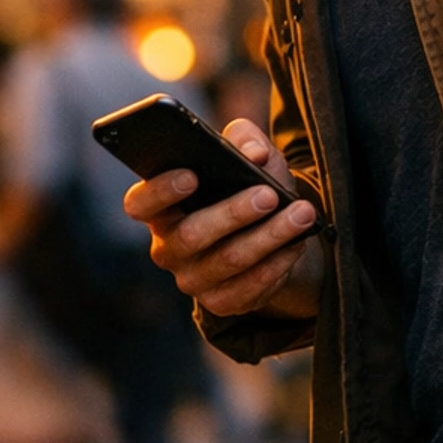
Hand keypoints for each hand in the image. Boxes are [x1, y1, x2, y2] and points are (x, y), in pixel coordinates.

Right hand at [124, 118, 324, 319]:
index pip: (140, 203)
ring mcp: (192, 279)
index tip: (192, 175)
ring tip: (302, 214)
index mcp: (160, 208)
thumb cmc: (246, 184)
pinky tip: (296, 244)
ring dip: (269, 237)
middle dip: (233, 213)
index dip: (160, 191)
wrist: (268, 231)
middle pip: (191, 235)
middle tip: (268, 194)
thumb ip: (245, 140)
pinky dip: (277, 264)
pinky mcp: (221, 302)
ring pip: (228, 260)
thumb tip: (254, 154)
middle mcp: (168, 247)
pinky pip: (248, 288)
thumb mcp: (246, 154)